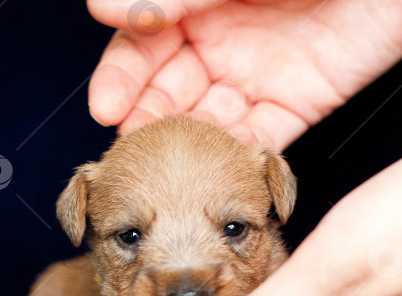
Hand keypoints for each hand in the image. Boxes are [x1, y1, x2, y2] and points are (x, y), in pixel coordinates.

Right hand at [87, 0, 401, 149]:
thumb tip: (105, 8)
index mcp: (200, 5)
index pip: (143, 45)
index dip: (121, 77)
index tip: (105, 104)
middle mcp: (223, 44)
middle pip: (171, 90)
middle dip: (148, 120)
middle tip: (131, 146)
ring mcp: (257, 77)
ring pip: (210, 120)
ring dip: (188, 145)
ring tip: (168, 168)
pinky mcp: (296, 105)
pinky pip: (261, 139)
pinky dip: (240, 158)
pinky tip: (219, 171)